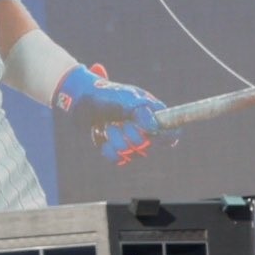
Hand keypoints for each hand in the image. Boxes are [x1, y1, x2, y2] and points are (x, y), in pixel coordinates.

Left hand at [54, 65, 169, 163]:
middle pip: (148, 146)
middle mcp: (146, 130)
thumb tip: (154, 128)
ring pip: (131, 154)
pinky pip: (118, 160)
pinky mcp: (118, 150)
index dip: (166, 136)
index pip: (172, 131)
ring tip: (108, 125)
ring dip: (115, 138)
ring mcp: (132, 141)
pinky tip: (102, 136)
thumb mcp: (125, 98)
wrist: (82, 100)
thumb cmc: (106, 94)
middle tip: (120, 121)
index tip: (152, 132)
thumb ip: (141, 112)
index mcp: (154, 114)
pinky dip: (108, 148)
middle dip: (129, 133)